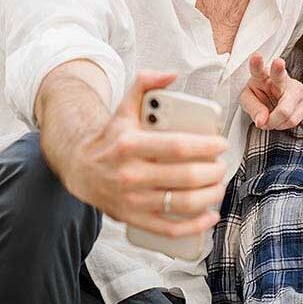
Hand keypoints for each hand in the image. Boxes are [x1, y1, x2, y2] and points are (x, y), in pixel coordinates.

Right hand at [62, 71, 228, 237]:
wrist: (79, 167)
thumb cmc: (112, 137)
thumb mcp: (123, 107)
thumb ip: (145, 84)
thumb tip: (172, 74)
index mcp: (129, 145)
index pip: (177, 147)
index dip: (206, 147)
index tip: (221, 145)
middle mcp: (129, 174)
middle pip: (185, 177)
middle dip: (213, 172)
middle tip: (222, 166)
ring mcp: (131, 200)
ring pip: (181, 204)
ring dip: (210, 196)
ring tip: (219, 186)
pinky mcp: (132, 219)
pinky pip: (168, 228)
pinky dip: (194, 226)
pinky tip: (210, 216)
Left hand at [241, 53, 302, 129]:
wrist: (276, 100)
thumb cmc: (262, 96)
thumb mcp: (249, 101)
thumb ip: (253, 109)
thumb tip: (262, 121)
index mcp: (263, 76)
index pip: (258, 70)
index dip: (256, 64)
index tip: (256, 57)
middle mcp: (282, 79)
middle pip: (280, 76)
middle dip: (279, 70)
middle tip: (278, 62)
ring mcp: (297, 88)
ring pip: (286, 111)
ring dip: (275, 122)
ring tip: (270, 119)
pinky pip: (294, 120)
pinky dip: (284, 125)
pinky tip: (281, 119)